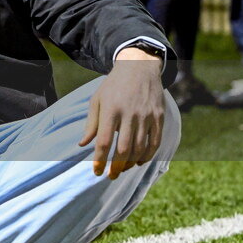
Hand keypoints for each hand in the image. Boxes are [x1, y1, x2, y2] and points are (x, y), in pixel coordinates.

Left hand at [79, 48, 164, 179]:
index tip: (96, 172)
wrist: (138, 67)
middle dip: (117, 167)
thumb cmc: (113, 86)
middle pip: (124, 149)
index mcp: (111, 109)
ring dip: (131, 164)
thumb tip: (83, 145)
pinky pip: (155, 142)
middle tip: (111, 176)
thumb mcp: (97, 100)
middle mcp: (130, 113)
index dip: (100, 160)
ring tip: (123, 170)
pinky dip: (148, 155)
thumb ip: (91, 124)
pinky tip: (139, 162)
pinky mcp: (159, 116)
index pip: (104, 141)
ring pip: (140, 148)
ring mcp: (146, 115)